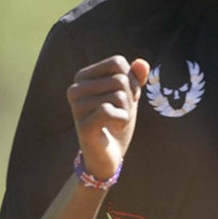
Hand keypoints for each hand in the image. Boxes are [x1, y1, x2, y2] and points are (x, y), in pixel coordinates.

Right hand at [66, 56, 149, 179]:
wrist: (108, 156)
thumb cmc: (116, 122)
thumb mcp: (129, 96)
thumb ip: (135, 77)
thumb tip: (142, 63)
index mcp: (82, 77)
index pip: (117, 62)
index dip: (132, 80)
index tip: (127, 97)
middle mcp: (75, 89)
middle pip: (120, 79)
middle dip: (129, 98)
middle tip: (119, 113)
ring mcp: (76, 107)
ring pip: (118, 95)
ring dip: (126, 112)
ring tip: (115, 122)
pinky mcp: (82, 124)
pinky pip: (111, 110)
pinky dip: (122, 120)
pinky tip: (114, 128)